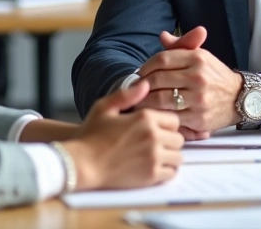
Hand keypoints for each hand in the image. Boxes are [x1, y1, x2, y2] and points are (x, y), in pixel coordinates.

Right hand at [63, 80, 182, 190]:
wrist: (82, 163)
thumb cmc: (90, 136)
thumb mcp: (104, 107)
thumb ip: (127, 95)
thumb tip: (146, 84)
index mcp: (145, 118)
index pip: (174, 120)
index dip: (166, 124)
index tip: (156, 129)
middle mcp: (153, 136)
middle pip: (179, 139)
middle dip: (169, 141)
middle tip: (156, 144)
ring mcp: (154, 157)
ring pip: (178, 157)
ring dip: (170, 157)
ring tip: (156, 156)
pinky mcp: (151, 176)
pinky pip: (172, 173)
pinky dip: (166, 171)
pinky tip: (153, 168)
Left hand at [136, 26, 243, 135]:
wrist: (240, 98)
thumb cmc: (216, 76)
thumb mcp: (202, 56)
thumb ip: (180, 46)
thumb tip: (162, 36)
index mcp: (198, 58)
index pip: (162, 59)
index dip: (146, 66)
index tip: (140, 72)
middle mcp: (198, 77)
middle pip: (157, 79)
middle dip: (142, 84)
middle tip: (135, 88)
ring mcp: (198, 99)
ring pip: (160, 99)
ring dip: (145, 101)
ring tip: (139, 100)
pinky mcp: (198, 118)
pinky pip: (170, 116)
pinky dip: (159, 115)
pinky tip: (153, 113)